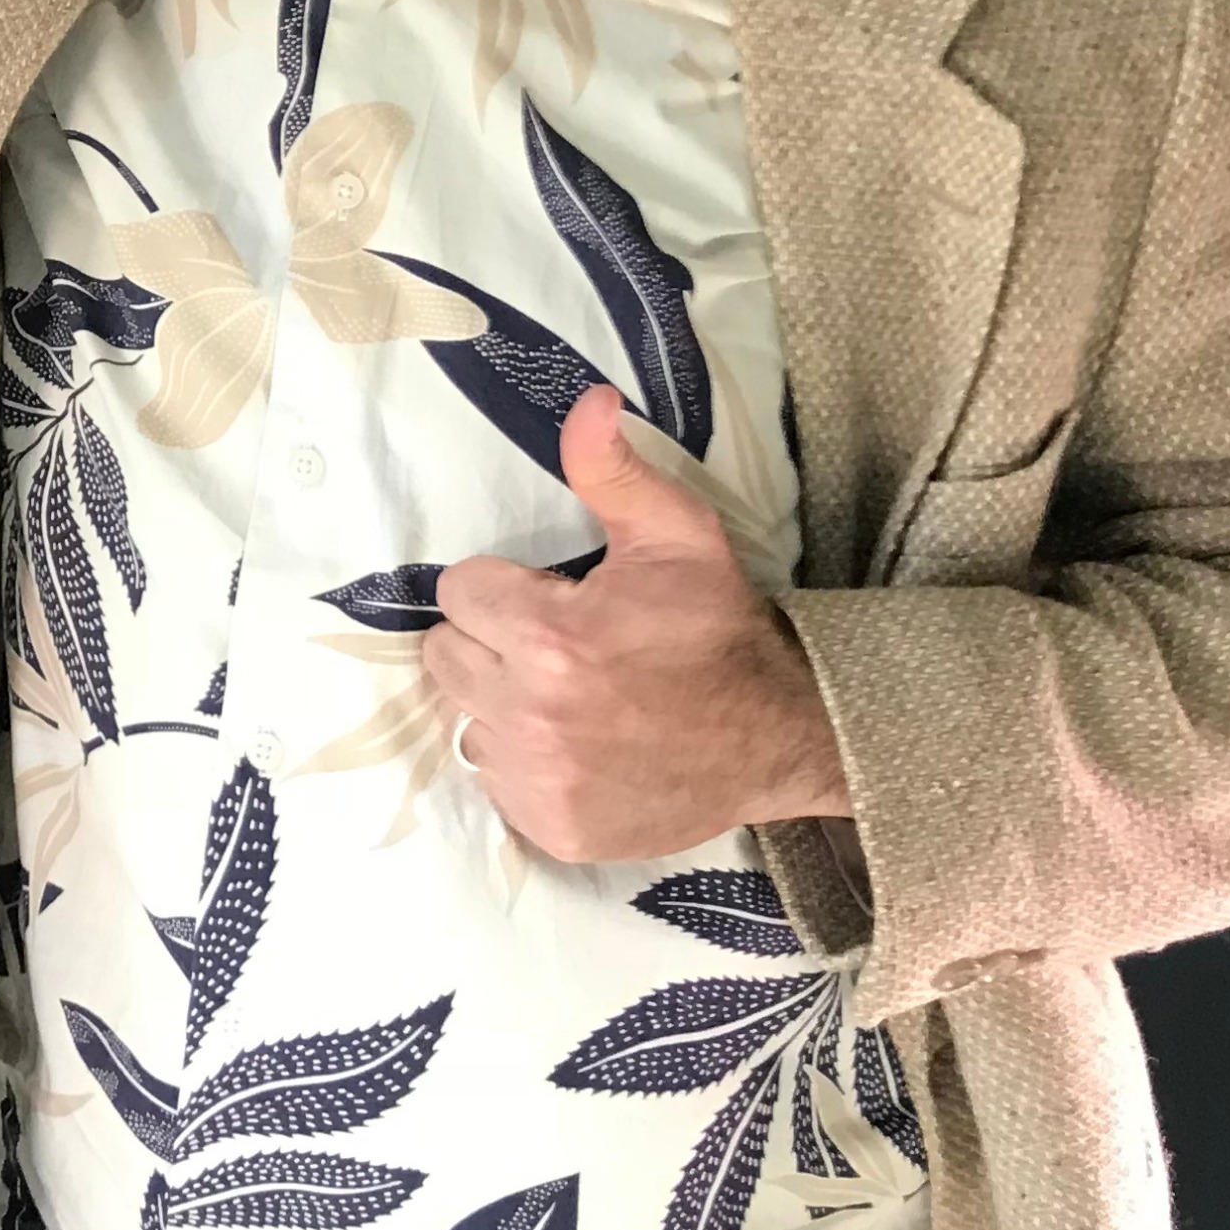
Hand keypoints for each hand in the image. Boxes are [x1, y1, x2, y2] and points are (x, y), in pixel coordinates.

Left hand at [422, 384, 850, 862]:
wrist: (781, 738)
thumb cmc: (719, 631)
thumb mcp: (677, 537)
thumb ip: (613, 470)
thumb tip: (586, 402)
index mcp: (552, 640)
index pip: (460, 593)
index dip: (501, 588)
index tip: (549, 600)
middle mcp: (534, 715)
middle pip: (448, 656)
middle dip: (492, 642)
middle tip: (555, 647)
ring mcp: (541, 780)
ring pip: (468, 719)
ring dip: (503, 704)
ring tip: (569, 698)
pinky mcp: (553, 827)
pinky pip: (497, 780)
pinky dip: (525, 764)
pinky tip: (577, 747)